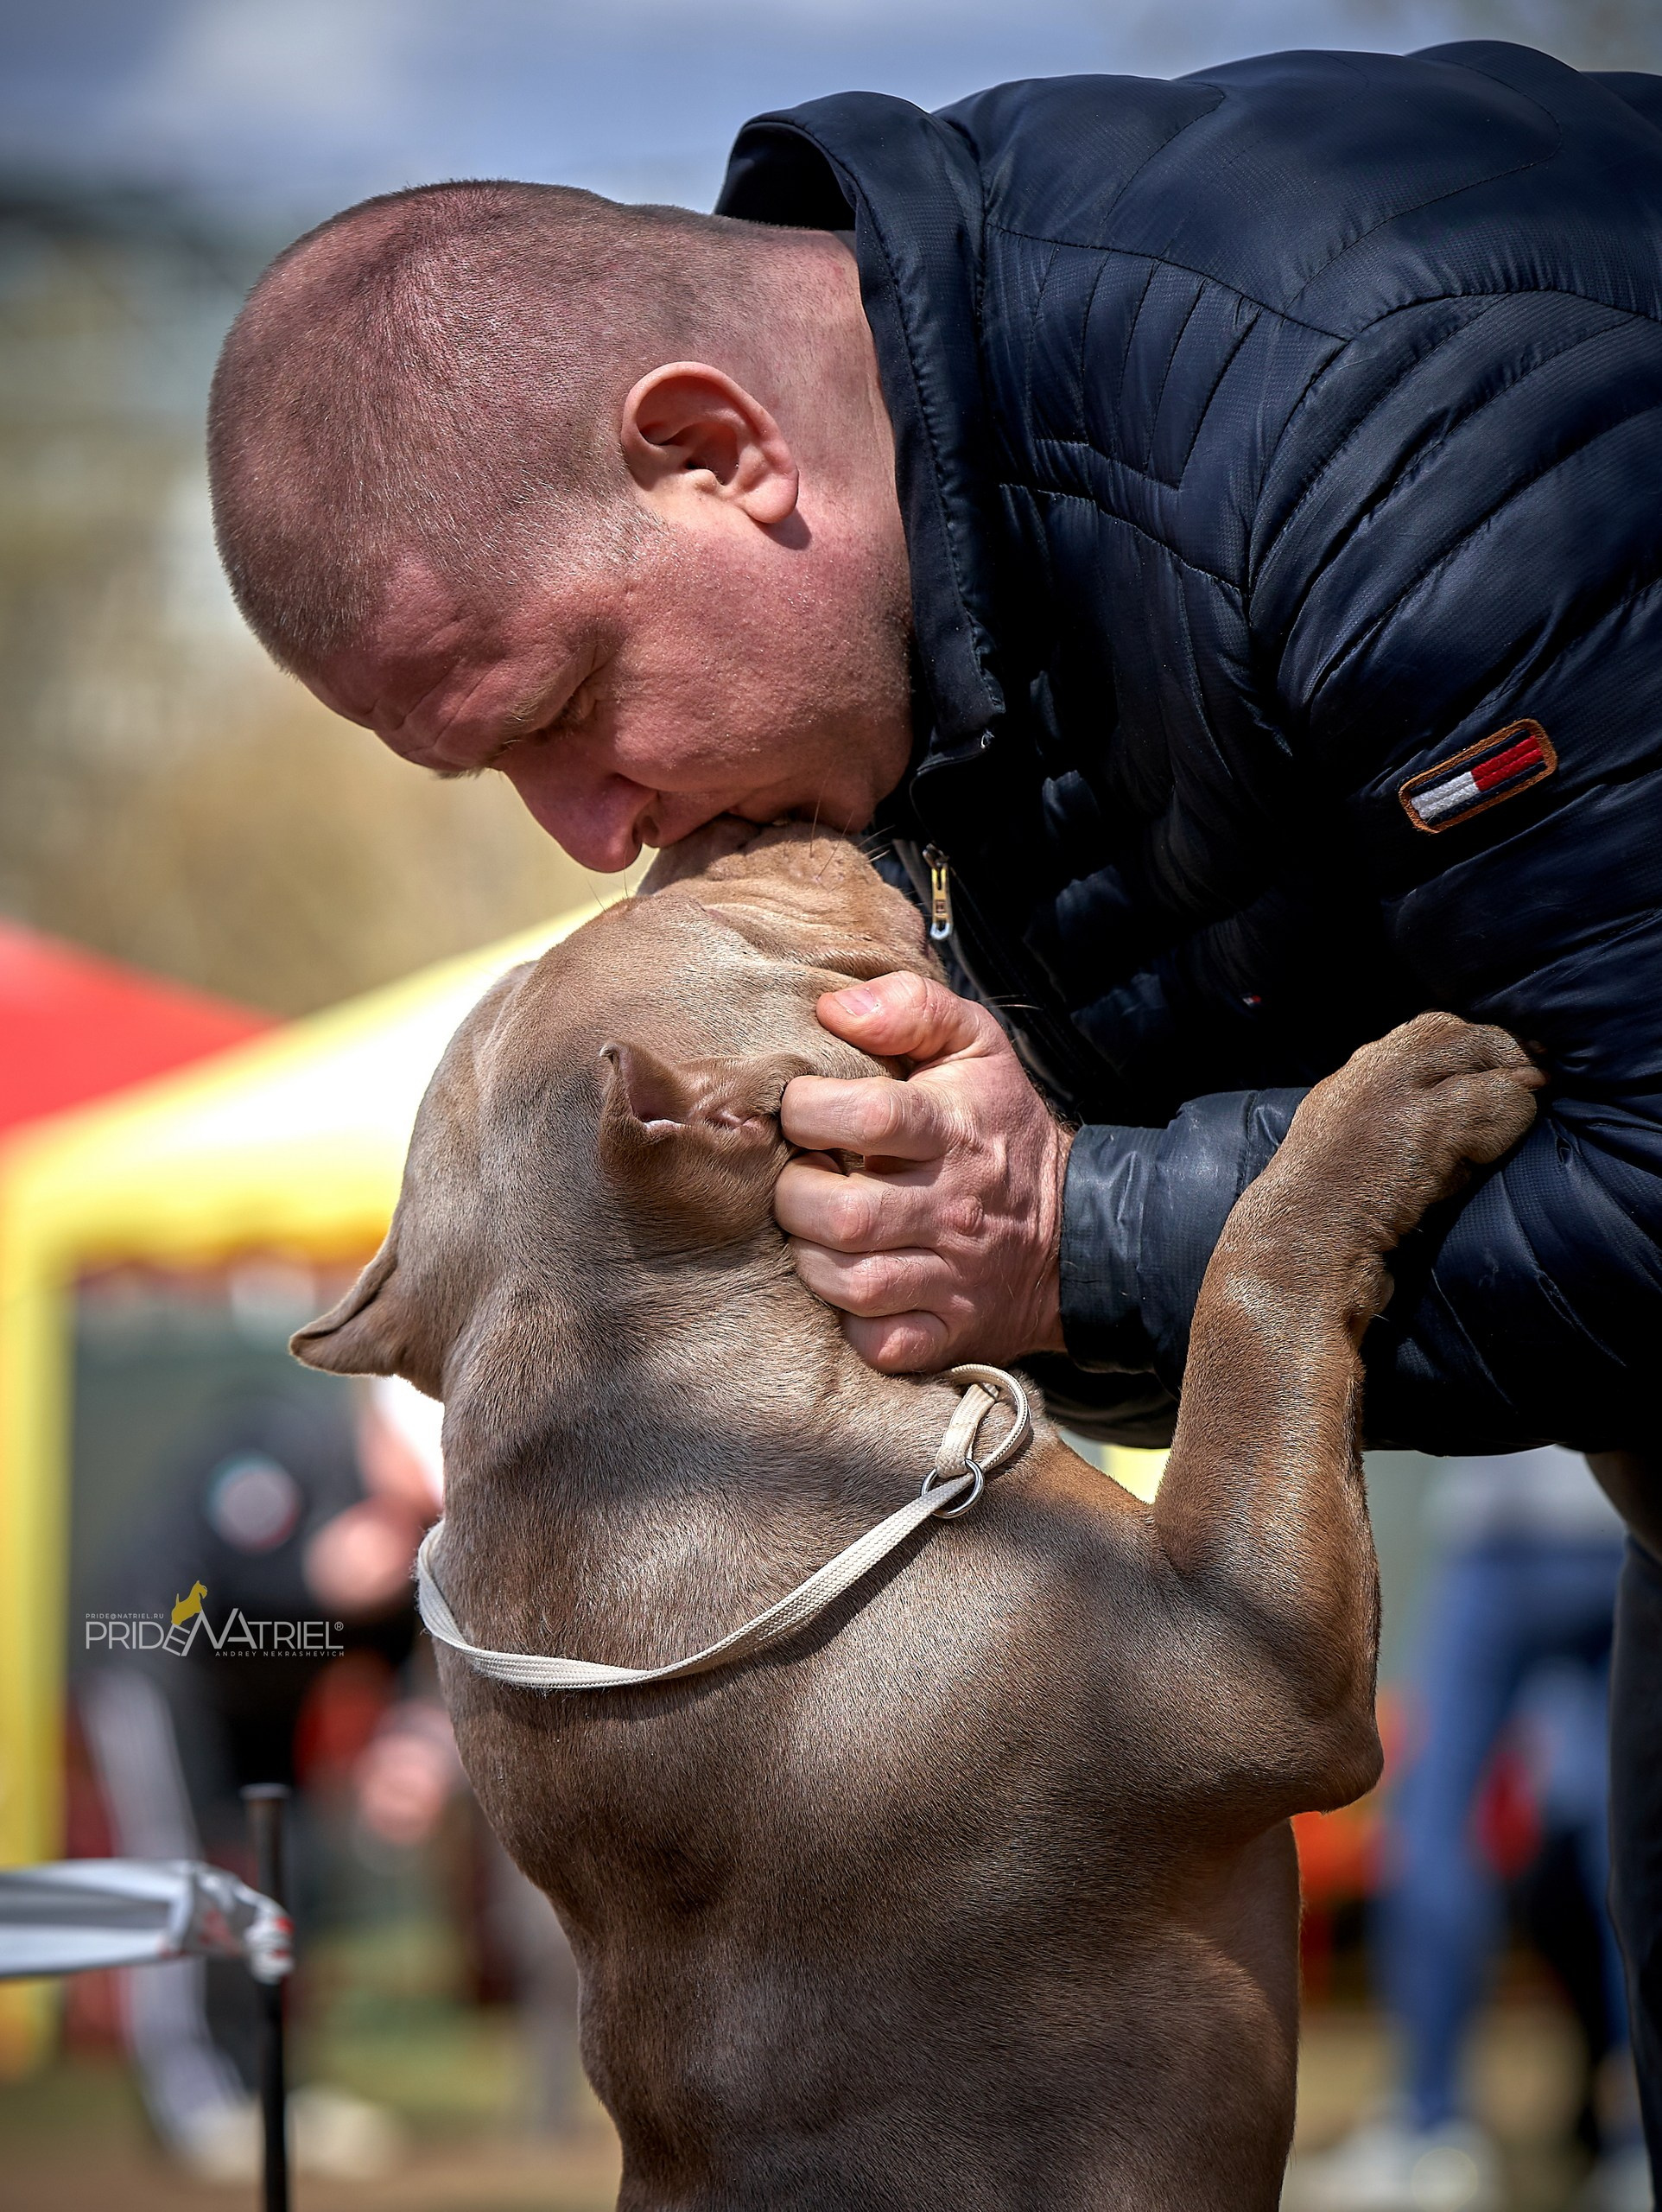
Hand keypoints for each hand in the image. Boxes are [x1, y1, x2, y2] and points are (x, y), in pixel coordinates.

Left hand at [775, 973, 1072, 1371]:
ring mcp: (952, 1278)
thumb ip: (910, 1007)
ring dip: (812, 1259)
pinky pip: (880, 1343)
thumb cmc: (1000, 1127)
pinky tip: (848, 1283)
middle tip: (801, 1179)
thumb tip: (833, 1008)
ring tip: (815, 1231)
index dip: (810, 1111)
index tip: (801, 1111)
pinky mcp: (948, 1332)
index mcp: (952, 1131)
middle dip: (795, 1196)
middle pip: (844, 1214)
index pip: (868, 1118)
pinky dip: (850, 1323)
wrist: (1078, 1228)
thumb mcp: (975, 1046)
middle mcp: (951, 1208)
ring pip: (852, 1283)